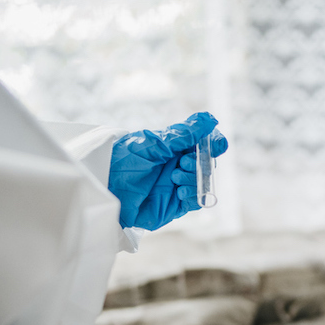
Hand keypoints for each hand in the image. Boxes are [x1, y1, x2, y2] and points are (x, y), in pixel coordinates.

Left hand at [107, 112, 229, 229]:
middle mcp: (179, 166)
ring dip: (195, 179)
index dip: (215, 144)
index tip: (217, 145)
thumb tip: (210, 119)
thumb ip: (185, 133)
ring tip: (175, 177)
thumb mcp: (157, 143)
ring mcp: (178, 185)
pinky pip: (195, 201)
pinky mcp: (174, 206)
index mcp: (176, 147)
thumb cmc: (126, 160)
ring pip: (203, 183)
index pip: (205, 144)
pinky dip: (193, 195)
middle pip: (207, 164)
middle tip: (183, 163)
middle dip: (200, 163)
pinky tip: (180, 191)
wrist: (107, 186)